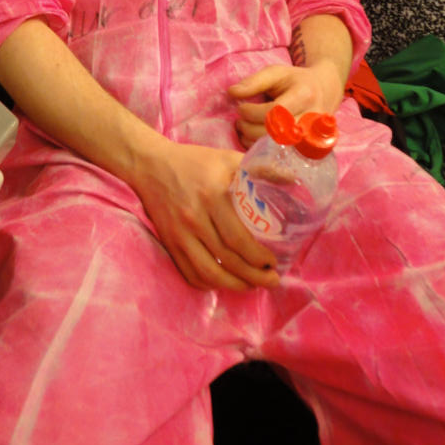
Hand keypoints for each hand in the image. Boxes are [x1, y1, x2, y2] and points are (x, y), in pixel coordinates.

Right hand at [130, 140, 280, 291]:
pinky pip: (190, 273)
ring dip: (233, 285)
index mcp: (212, 196)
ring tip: (251, 286)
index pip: (238, 239)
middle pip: (227, 260)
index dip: (259, 258)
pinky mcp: (169, 243)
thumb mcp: (228, 158)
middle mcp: (194, 218)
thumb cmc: (195, 161)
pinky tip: (224, 282)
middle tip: (271, 280)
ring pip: (209, 273)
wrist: (151, 165)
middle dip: (254, 276)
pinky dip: (209, 284)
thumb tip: (293, 180)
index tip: (274, 262)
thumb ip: (260, 168)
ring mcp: (179, 234)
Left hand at [228, 62, 342, 148]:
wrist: (323, 92)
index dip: (252, 112)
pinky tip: (255, 138)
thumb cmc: (295, 81)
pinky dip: (262, 150)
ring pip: (277, 148)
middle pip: (275, 133)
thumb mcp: (276, 73)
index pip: (274, 112)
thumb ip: (254, 81)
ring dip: (253, 141)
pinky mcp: (308, 149)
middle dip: (250, 128)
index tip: (240, 108)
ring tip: (245, 129)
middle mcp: (311, 120)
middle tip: (239, 122)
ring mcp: (312, 137)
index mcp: (304, 96)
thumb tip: (232, 92)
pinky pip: (281, 155)